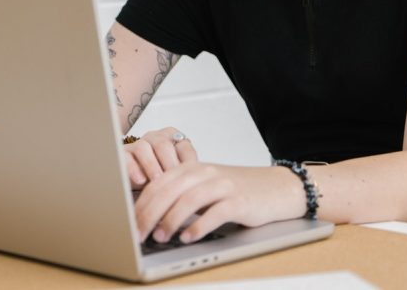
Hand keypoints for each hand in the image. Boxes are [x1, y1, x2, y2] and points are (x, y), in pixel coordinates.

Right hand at [124, 127, 197, 187]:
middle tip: (173, 180)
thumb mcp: (175, 176)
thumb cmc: (160, 178)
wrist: (136, 182)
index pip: (184, 145)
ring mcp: (138, 144)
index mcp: (172, 139)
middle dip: (169, 163)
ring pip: (144, 147)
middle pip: (163, 144)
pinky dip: (134, 168)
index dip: (188, 161)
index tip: (191, 176)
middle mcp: (155, 137)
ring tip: (157, 181)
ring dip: (151, 165)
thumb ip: (186, 174)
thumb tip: (200, 182)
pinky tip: (140, 180)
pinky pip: (127, 156)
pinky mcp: (122, 154)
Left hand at [135, 162, 305, 243]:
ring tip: (161, 237)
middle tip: (139, 234)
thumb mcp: (205, 187)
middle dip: (149, 214)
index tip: (129, 224)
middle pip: (169, 191)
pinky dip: (198, 226)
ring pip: (189, 200)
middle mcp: (205, 173)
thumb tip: (149, 216)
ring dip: (170, 220)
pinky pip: (215, 212)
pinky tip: (188, 237)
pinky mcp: (239, 201)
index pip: (158, 184)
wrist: (276, 188)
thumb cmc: (237, 191)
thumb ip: (181, 194)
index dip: (141, 205)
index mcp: (192, 168)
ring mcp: (223, 185)